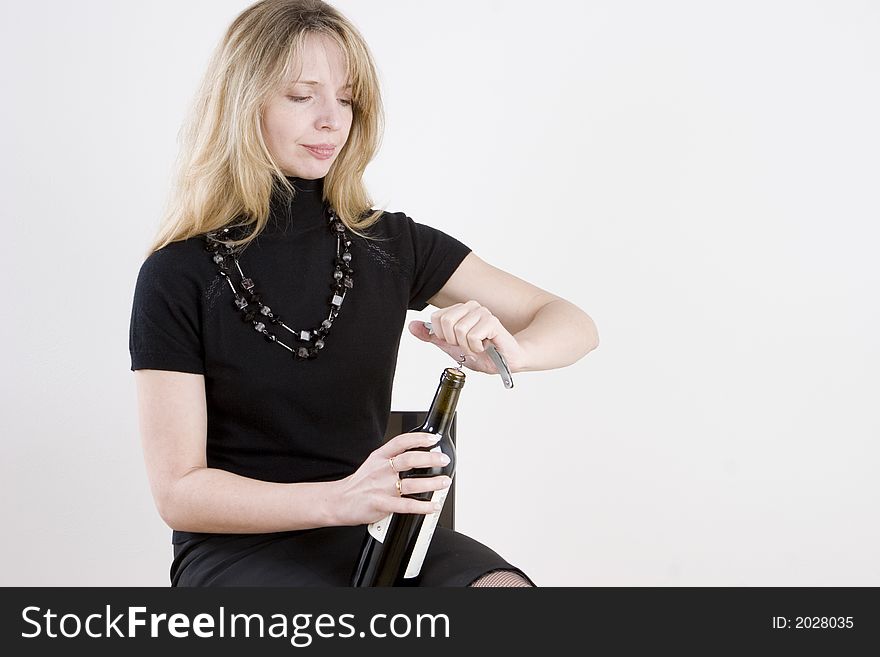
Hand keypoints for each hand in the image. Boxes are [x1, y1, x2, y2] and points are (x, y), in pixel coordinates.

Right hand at [333, 432, 451, 525]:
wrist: (338, 501)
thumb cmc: (358, 484)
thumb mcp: (373, 464)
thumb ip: (392, 460)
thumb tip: (417, 457)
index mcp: (379, 457)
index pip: (401, 442)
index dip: (418, 438)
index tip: (432, 439)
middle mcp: (382, 470)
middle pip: (409, 460)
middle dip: (430, 459)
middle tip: (443, 460)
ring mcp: (381, 488)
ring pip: (411, 484)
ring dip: (432, 483)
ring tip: (444, 482)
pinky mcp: (381, 504)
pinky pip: (406, 506)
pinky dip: (422, 507)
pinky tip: (432, 506)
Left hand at [408, 300, 524, 373]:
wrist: (505, 362)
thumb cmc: (483, 354)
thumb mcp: (450, 347)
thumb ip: (431, 336)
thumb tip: (412, 326)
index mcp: (459, 310)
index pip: (436, 318)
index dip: (443, 336)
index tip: (456, 342)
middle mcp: (470, 306)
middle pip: (445, 322)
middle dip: (454, 341)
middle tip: (467, 345)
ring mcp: (482, 312)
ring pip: (459, 330)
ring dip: (467, 346)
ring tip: (478, 347)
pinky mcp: (492, 321)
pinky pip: (472, 336)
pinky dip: (476, 348)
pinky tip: (486, 346)